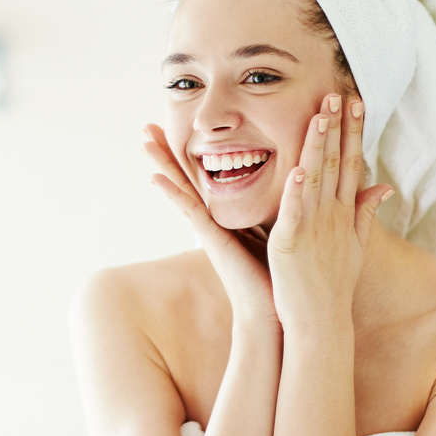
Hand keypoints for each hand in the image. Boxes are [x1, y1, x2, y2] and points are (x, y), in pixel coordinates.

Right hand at [143, 124, 276, 325]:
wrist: (274, 310)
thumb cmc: (276, 274)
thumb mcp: (276, 229)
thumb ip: (275, 206)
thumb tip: (291, 180)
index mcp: (226, 215)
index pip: (205, 177)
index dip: (188, 153)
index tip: (174, 128)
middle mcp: (212, 219)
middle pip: (186, 177)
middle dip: (167, 152)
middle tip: (147, 126)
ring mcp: (209, 229)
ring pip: (182, 189)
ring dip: (161, 165)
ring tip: (144, 142)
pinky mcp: (212, 240)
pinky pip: (190, 212)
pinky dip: (173, 195)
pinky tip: (156, 179)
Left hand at [267, 95, 390, 327]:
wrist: (321, 322)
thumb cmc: (332, 287)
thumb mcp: (355, 246)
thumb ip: (366, 214)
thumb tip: (386, 186)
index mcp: (344, 214)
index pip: (352, 164)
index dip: (354, 133)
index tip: (356, 103)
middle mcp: (332, 216)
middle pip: (336, 164)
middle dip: (338, 128)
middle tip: (338, 93)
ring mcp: (312, 228)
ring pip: (316, 179)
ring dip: (317, 147)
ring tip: (319, 117)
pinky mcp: (290, 243)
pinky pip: (294, 212)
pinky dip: (296, 191)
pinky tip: (298, 168)